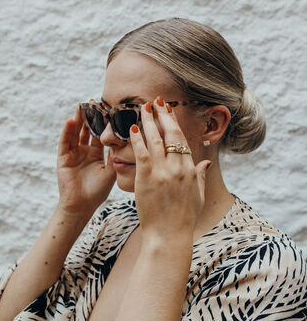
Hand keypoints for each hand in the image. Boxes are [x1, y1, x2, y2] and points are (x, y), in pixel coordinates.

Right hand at [56, 101, 115, 217]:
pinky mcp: (63, 157)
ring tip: (82, 105)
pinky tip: (71, 119)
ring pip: (76, 132)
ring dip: (79, 119)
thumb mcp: (110, 171)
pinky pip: (66, 142)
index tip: (109, 110)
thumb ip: (116, 156)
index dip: (104, 123)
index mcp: (96, 154)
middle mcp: (85, 151)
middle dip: (91, 117)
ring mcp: (73, 153)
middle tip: (95, 102)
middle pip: (88, 130)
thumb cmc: (97, 191)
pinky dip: (68, 131)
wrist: (82, 206)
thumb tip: (127, 140)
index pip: (100, 134)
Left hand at [129, 96, 211, 244]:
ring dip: (148, 121)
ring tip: (143, 108)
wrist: (168, 236)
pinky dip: (138, 139)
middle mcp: (178, 167)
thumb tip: (204, 161)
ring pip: (155, 140)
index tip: (169, 111)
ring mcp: (162, 172)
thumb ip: (200, 176)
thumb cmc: (183, 219)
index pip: (182, 140)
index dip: (174, 123)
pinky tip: (133, 128)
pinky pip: (142, 153)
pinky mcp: (147, 179)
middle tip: (156, 101)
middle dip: (162, 115)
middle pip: (170, 134)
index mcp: (190, 170)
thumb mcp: (197, 196)